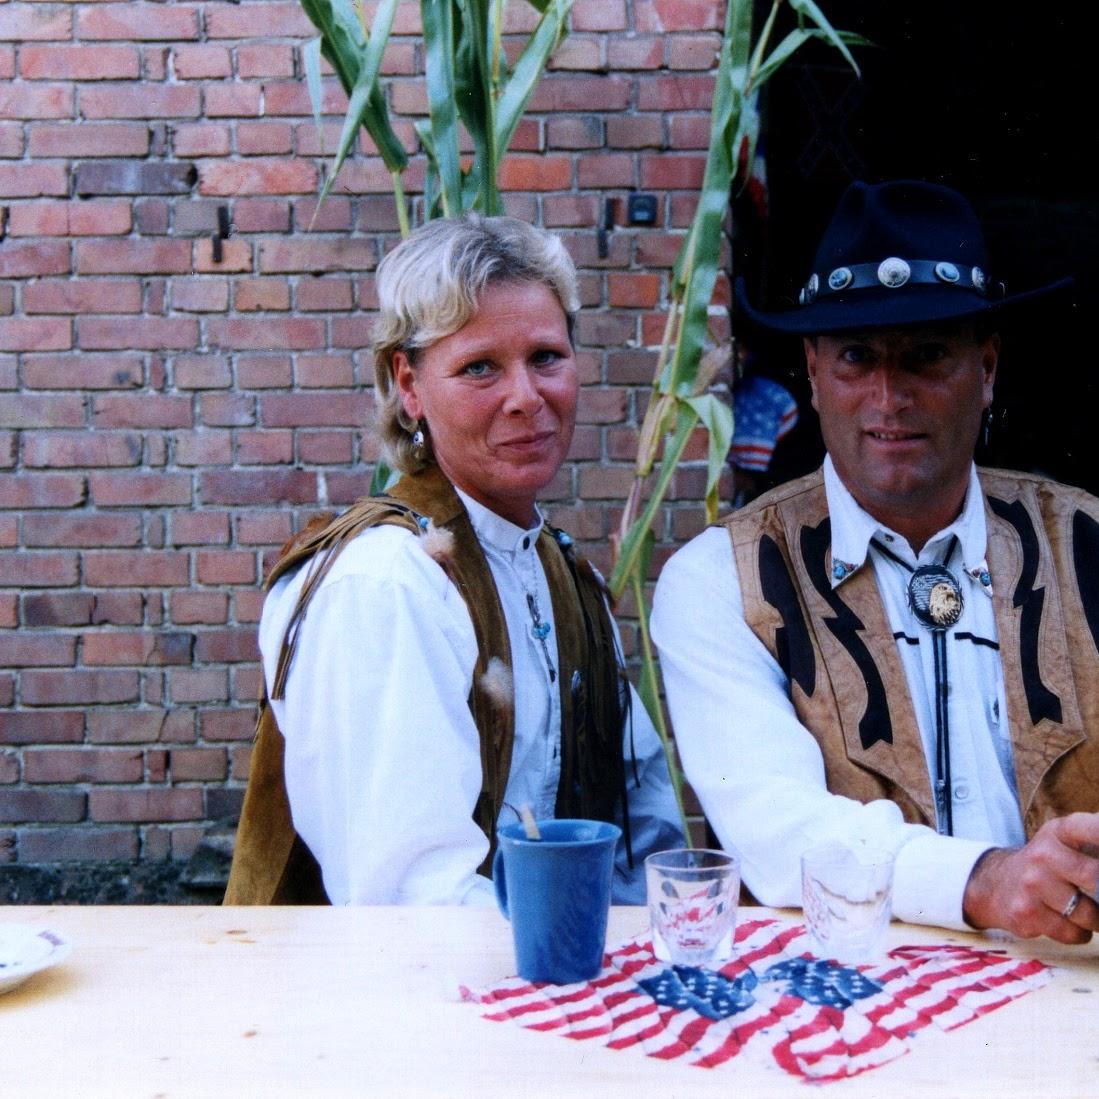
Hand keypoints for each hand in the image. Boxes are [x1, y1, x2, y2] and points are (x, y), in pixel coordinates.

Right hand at [962, 813, 1098, 942]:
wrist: (997, 883)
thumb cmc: (1049, 864)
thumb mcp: (1066, 842)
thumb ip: (1096, 843)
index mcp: (1058, 832)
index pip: (1088, 827)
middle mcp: (1042, 854)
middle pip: (1094, 876)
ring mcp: (1031, 884)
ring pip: (1087, 914)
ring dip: (1096, 919)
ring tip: (1087, 911)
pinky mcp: (1026, 913)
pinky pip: (1072, 933)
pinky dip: (1079, 933)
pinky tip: (1066, 920)